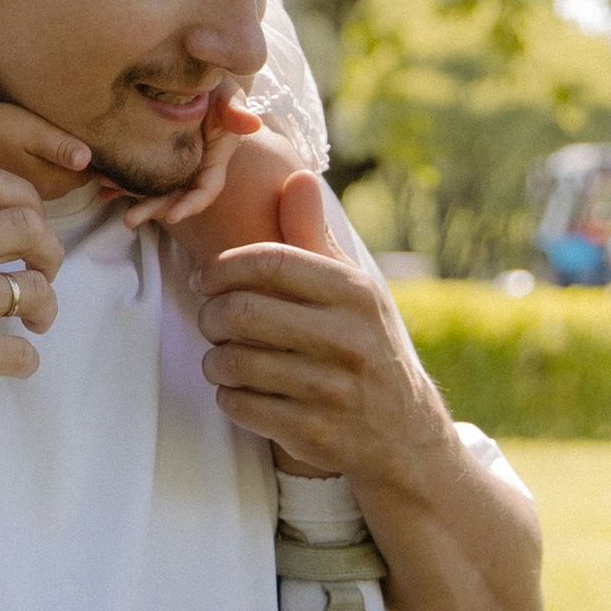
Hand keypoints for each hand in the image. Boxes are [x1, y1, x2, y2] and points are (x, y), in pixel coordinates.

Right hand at [0, 98, 92, 190]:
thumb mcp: (35, 132)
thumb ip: (62, 147)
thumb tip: (89, 159)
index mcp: (50, 182)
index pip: (86, 177)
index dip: (94, 161)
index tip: (95, 140)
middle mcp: (38, 194)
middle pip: (69, 182)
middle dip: (76, 167)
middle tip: (77, 137)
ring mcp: (21, 192)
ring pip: (51, 182)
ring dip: (57, 168)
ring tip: (54, 143)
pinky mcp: (8, 186)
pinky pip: (34, 181)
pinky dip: (39, 169)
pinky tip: (30, 152)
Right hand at [0, 168, 63, 450]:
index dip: (23, 196)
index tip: (30, 220)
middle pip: (26, 227)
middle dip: (49, 249)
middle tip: (44, 270)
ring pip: (33, 290)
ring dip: (45, 306)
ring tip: (35, 321)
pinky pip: (22, 352)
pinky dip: (26, 359)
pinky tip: (13, 362)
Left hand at [110, 94, 261, 231]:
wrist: (195, 69)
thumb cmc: (217, 80)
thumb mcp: (228, 91)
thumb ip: (236, 108)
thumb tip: (253, 123)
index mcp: (214, 157)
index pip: (206, 188)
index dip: (191, 204)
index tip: (172, 217)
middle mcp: (193, 165)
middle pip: (175, 195)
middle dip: (153, 209)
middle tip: (128, 220)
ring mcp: (172, 160)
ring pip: (153, 185)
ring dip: (131, 195)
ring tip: (106, 197)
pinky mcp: (152, 150)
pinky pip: (135, 169)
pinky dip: (118, 178)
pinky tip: (100, 184)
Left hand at [195, 170, 451, 477]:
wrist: (403, 432)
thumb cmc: (364, 345)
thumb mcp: (351, 288)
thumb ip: (314, 236)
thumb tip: (297, 177)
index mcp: (354, 293)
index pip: (270, 261)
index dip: (223, 267)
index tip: (207, 279)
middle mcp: (348, 339)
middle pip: (242, 313)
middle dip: (210, 315)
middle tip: (211, 320)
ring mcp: (333, 390)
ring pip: (235, 362)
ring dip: (214, 359)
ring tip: (222, 356)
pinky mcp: (315, 433)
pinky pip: (241, 406)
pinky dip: (228, 396)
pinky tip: (239, 390)